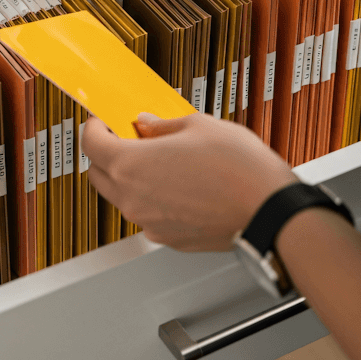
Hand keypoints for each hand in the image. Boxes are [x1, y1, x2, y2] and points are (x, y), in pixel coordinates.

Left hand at [82, 112, 293, 251]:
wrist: (269, 211)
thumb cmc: (239, 169)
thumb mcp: (198, 126)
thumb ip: (163, 125)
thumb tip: (147, 124)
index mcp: (132, 166)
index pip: (91, 145)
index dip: (94, 128)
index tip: (103, 121)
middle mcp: (134, 200)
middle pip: (98, 175)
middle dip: (106, 154)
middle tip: (127, 137)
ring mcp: (150, 223)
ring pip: (122, 198)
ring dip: (129, 178)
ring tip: (159, 159)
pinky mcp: (170, 239)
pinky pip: (148, 215)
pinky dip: (152, 199)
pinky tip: (178, 183)